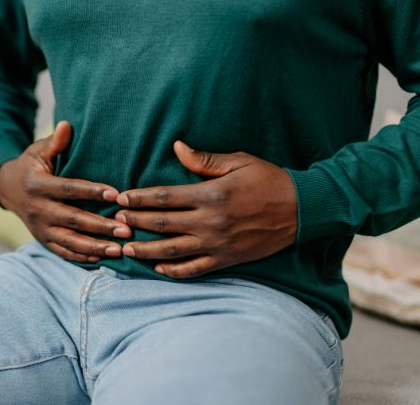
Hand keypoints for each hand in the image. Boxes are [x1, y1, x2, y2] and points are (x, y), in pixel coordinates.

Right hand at [0, 121, 131, 262]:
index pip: (69, 189)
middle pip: (73, 219)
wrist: (8, 189)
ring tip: (119, 250)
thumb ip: (55, 142)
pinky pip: (63, 252)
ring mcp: (40, 228)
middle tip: (127, 230)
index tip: (116, 195)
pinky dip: (81, 257)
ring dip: (95, 247)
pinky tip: (102, 258)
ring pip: (70, 241)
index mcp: (37, 185)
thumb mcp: (38, 151)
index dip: (92, 192)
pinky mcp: (42, 240)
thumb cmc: (31, 165)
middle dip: (100, 226)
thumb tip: (67, 125)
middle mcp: (38, 209)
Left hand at [114, 140, 297, 277]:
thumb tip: (176, 147)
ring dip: (146, 251)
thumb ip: (204, 159)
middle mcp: (211, 221)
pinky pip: (195, 269)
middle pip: (163, 224)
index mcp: (211, 194)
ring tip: (126, 250)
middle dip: (136, 223)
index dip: (139, 198)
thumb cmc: (270, 180)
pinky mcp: (227, 259)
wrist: (303, 209)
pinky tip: (158, 268)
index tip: (121, 198)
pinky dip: (174, 271)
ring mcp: (218, 243)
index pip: (165, 197)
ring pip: (172, 251)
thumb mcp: (239, 162)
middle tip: (116, 222)